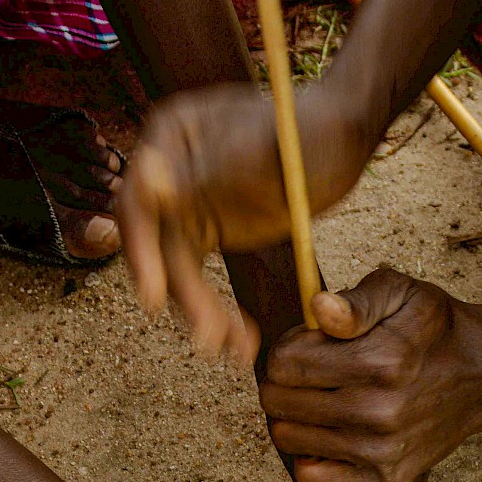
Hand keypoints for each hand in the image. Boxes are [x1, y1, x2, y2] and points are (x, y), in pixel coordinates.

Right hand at [119, 81, 376, 356]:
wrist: (343, 138)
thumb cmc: (303, 131)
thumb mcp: (253, 155)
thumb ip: (197, 174)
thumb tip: (144, 180)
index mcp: (169, 138)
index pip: (138, 204)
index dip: (142, 254)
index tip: (155, 297)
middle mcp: (167, 173)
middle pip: (157, 246)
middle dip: (184, 296)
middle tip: (208, 338)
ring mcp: (186, 204)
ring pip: (180, 272)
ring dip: (204, 314)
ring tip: (237, 350)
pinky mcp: (208, 232)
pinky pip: (202, 281)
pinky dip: (220, 312)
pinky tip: (242, 340)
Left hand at [260, 268, 481, 481]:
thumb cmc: (434, 330)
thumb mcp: (401, 292)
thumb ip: (356, 300)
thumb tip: (319, 308)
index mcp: (381, 361)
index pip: (284, 363)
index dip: (287, 348)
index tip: (308, 344)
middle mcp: (379, 411)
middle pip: (278, 402)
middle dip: (282, 382)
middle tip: (310, 373)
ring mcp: (382, 451)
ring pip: (288, 438)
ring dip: (292, 418)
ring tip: (320, 400)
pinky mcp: (385, 479)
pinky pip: (312, 478)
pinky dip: (309, 457)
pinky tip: (327, 435)